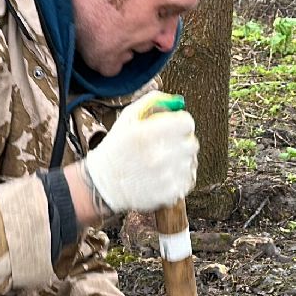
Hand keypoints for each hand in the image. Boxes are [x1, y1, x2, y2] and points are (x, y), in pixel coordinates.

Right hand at [83, 91, 197, 213]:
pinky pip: (188, 179)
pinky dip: (180, 176)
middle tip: (168, 144)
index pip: (186, 123)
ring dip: (181, 159)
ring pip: (191, 161)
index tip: (175, 126)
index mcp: (147, 134)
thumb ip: (152, 102)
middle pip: (192, 143)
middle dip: (182, 140)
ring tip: (163, 161)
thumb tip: (177, 101)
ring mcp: (166, 178)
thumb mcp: (127, 118)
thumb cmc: (116, 149)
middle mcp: (158, 156)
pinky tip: (165, 174)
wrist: (104, 185)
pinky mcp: (170, 194)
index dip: (181, 122)